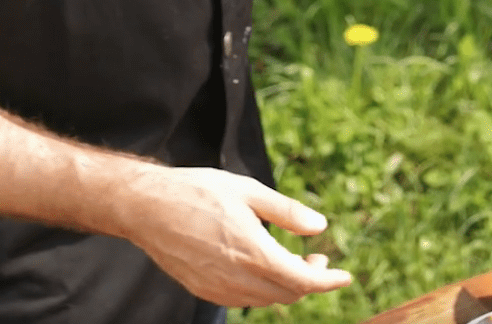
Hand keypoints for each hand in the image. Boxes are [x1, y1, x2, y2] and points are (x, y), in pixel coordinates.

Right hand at [119, 166, 351, 307]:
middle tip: (315, 258)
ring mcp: (218, 288)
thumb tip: (320, 227)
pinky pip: (242, 300)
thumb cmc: (197, 191)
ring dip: (285, 286)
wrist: (147, 207)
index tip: (344, 276)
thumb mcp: (248, 191)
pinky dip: (260, 290)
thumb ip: (287, 213)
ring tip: (289, 260)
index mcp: (253, 252)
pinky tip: (259, 267)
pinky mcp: (203, 290)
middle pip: (287, 295)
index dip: (328, 281)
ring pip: (265, 301)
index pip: (303, 280)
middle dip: (309, 280)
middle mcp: (237, 277)